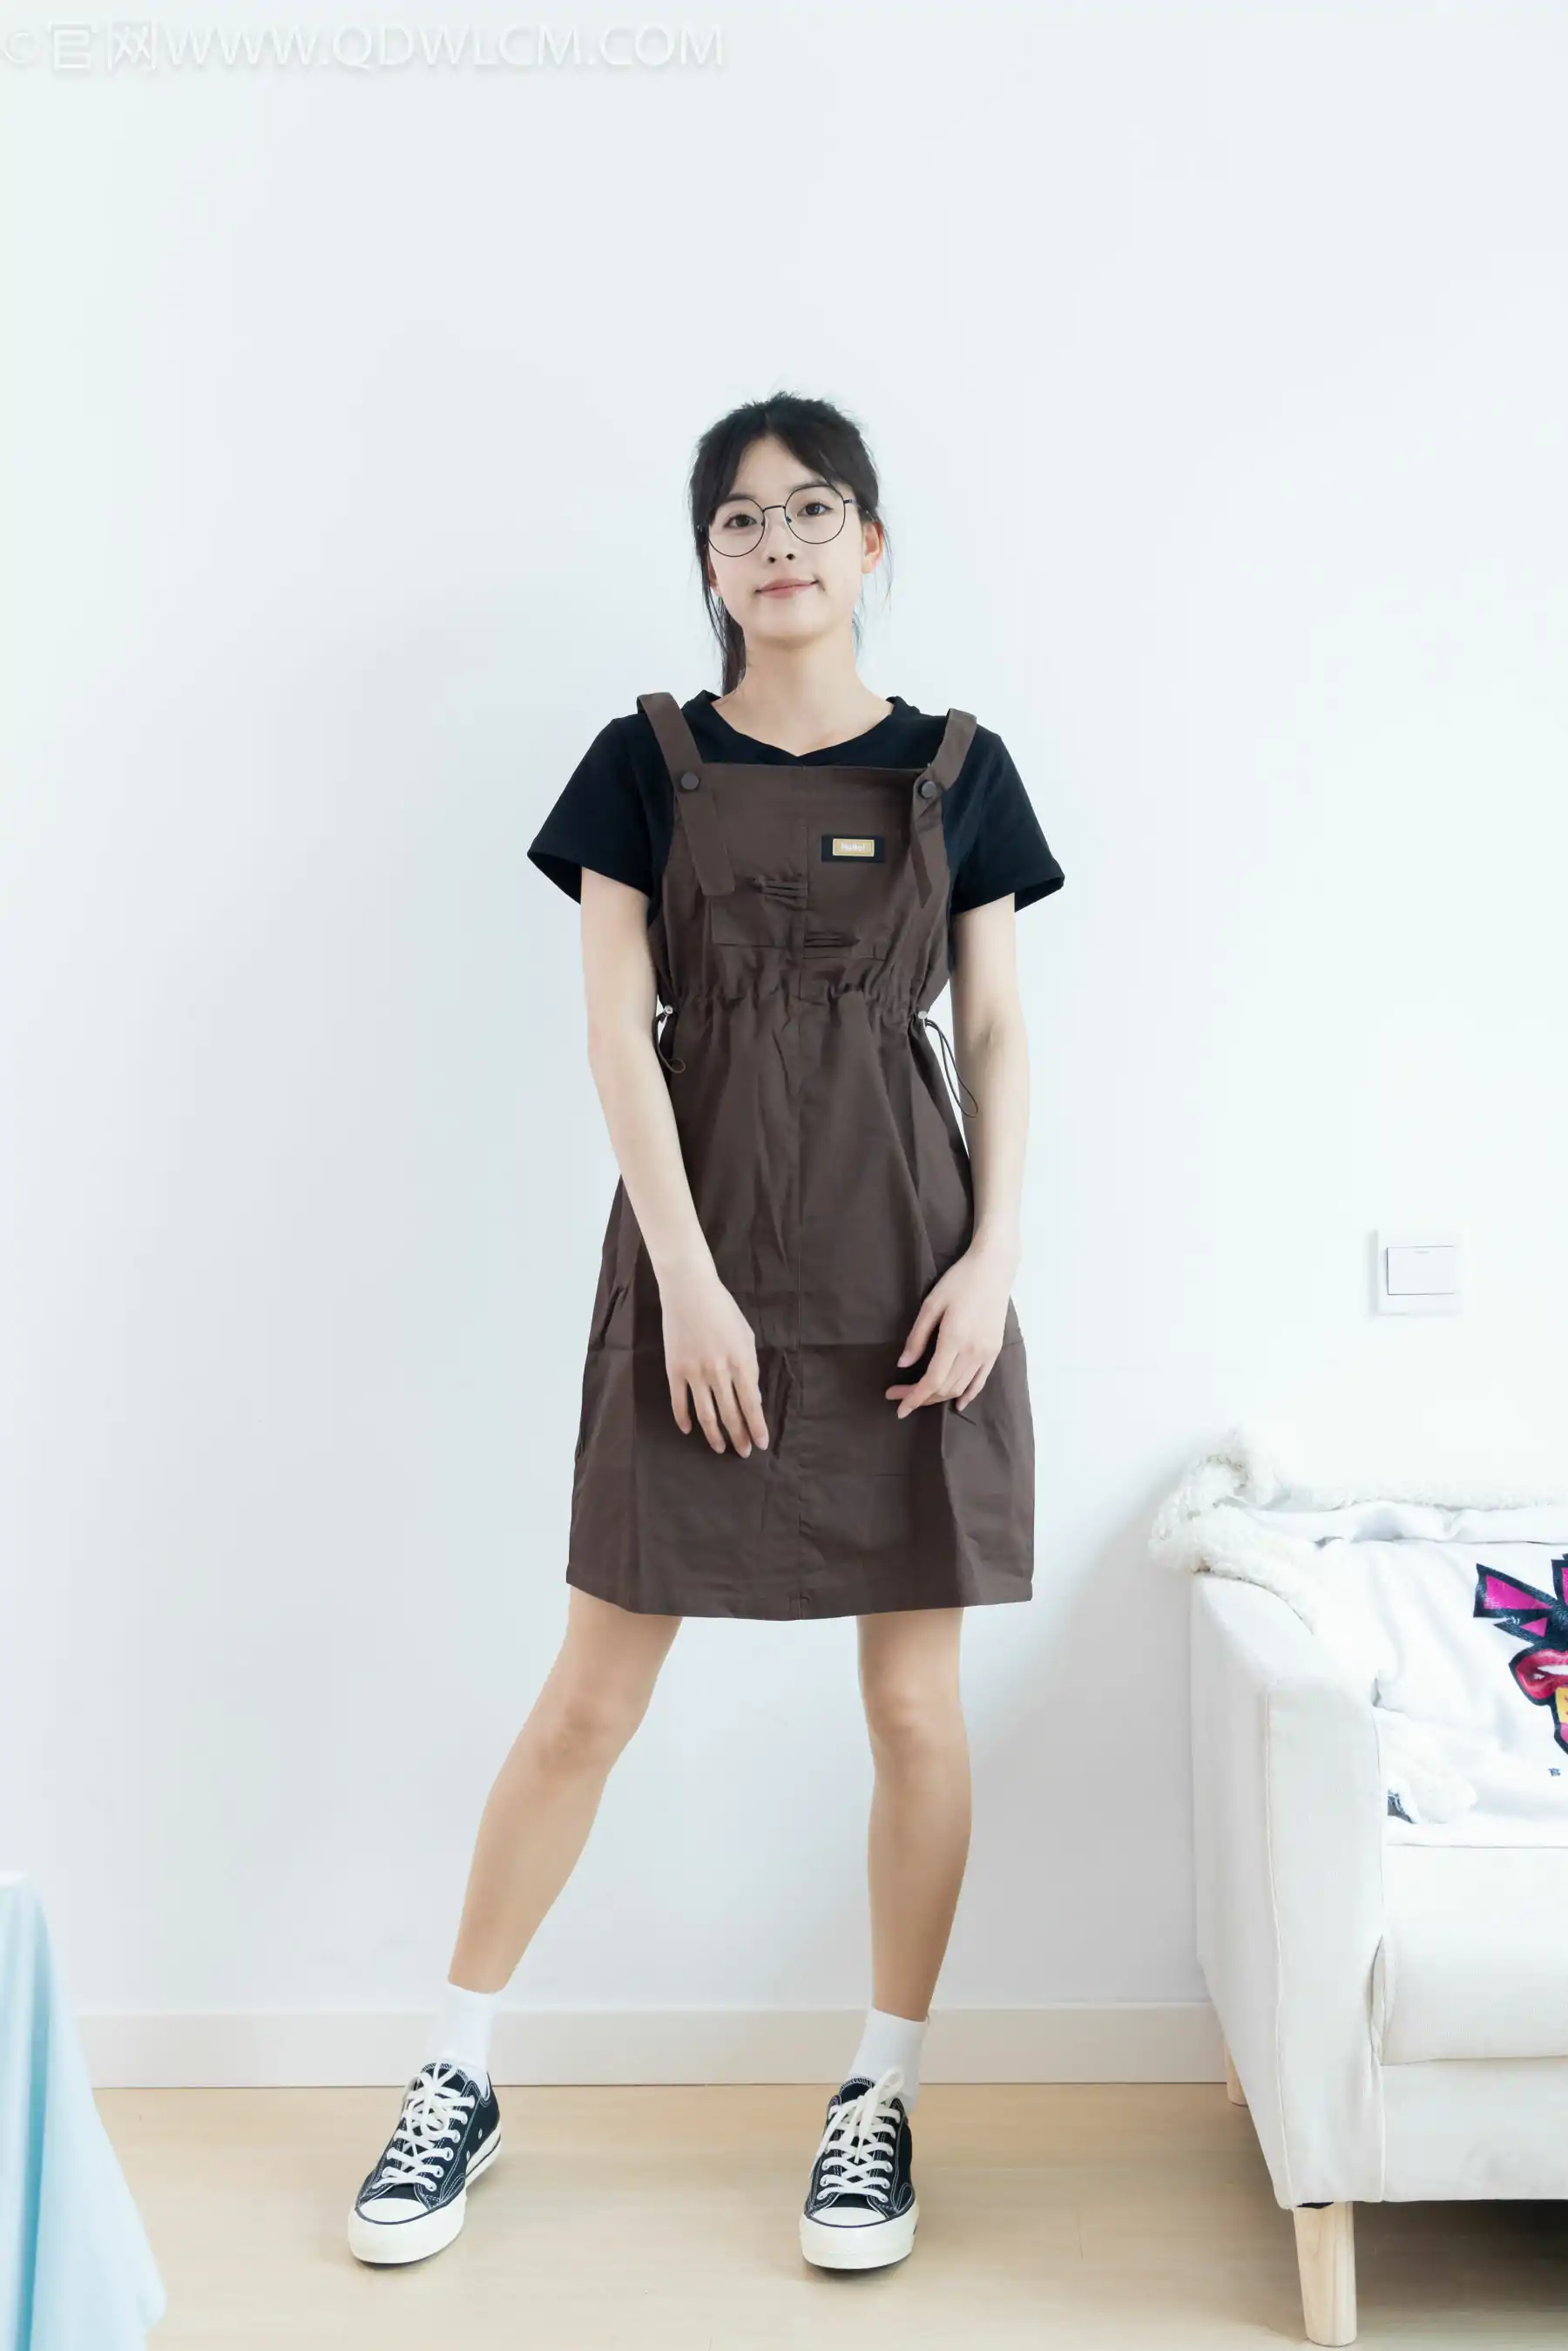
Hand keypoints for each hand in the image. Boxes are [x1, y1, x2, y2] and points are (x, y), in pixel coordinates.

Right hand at [659, 1267, 769, 1455]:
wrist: (689, 1290)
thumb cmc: (723, 1309)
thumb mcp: (746, 1335)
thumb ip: (750, 1367)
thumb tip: (752, 1396)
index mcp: (741, 1362)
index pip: (751, 1404)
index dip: (757, 1427)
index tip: (761, 1444)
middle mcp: (719, 1372)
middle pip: (730, 1414)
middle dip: (739, 1436)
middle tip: (743, 1452)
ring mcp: (695, 1372)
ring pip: (706, 1414)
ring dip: (714, 1435)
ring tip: (720, 1448)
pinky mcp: (674, 1369)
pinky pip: (679, 1401)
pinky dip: (683, 1418)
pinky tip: (689, 1430)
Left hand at [886, 1248, 1014, 1416]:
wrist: (993, 1269)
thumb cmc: (959, 1281)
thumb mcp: (931, 1304)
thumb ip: (917, 1337)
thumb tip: (903, 1365)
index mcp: (954, 1339)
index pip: (932, 1380)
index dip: (913, 1397)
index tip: (898, 1406)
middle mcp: (973, 1351)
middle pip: (944, 1388)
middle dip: (920, 1398)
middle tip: (899, 1396)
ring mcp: (987, 1353)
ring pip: (960, 1387)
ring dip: (939, 1397)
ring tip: (920, 1397)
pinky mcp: (995, 1350)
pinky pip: (980, 1381)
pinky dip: (967, 1395)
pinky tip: (957, 1404)